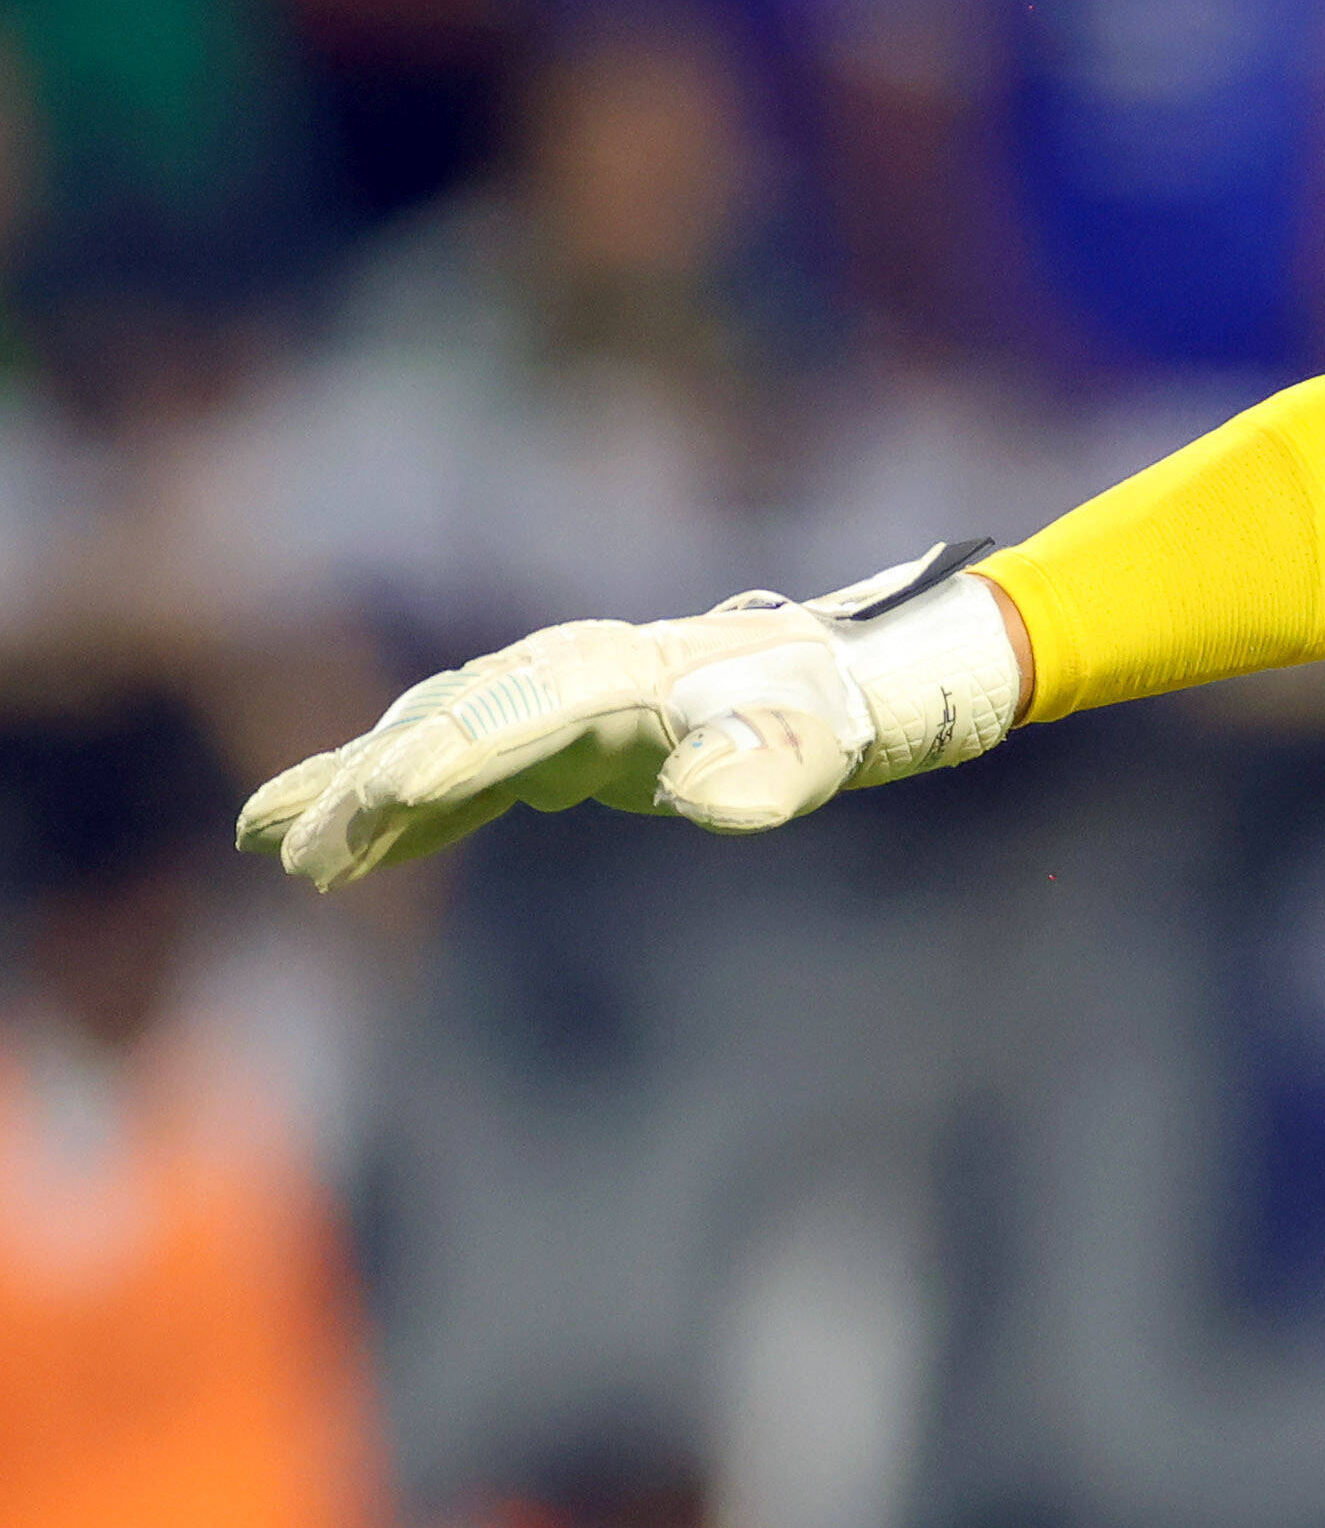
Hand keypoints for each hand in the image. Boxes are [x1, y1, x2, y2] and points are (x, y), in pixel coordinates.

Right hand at [240, 544, 1019, 890]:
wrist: (841, 679)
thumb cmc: (822, 716)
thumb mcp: (811, 749)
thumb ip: (758, 774)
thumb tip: (699, 796)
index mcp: (621, 673)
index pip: (515, 713)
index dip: (448, 756)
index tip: (382, 803)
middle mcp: (569, 674)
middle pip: (449, 725)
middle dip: (367, 787)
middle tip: (296, 854)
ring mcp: (553, 701)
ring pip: (435, 741)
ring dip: (358, 793)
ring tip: (279, 847)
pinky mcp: (554, 736)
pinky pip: (461, 770)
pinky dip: (403, 806)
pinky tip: (356, 854)